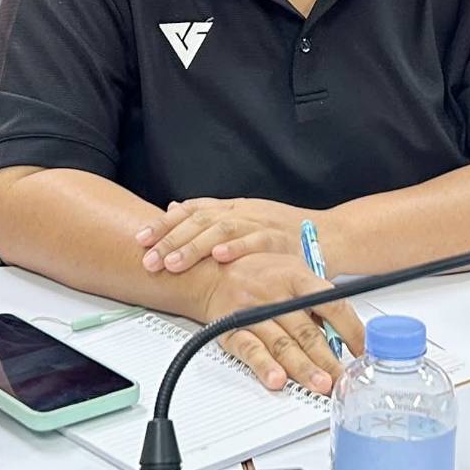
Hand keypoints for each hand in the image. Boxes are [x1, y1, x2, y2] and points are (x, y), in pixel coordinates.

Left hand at [136, 197, 306, 272]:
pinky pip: (256, 241)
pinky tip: (219, 257)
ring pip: (222, 230)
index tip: (140, 239)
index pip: (191, 211)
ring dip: (195, 247)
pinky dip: (237, 248)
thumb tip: (173, 208)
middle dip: (171, 240)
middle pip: (200, 221)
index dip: (164, 224)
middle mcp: (242, 212)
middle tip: (149, 258)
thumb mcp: (243, 217)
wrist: (329, 235)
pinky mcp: (280, 239)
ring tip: (173, 262)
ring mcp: (261, 223)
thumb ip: (209, 213)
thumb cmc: (283, 231)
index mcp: (232, 207)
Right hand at [200, 252, 363, 393]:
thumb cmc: (257, 271)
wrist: (210, 270)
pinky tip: (276, 379)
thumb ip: (315, 299)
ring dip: (303, 367)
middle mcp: (275, 294)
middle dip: (328, 358)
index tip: (363, 348)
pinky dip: (264, 366)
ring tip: (320, 385)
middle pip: (307, 330)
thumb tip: (343, 331)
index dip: (351, 328)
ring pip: (282, 344)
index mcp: (295, 276)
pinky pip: (250, 349)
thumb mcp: (291, 269)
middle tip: (343, 378)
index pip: (331, 303)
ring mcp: (253, 312)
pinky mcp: (231, 329)